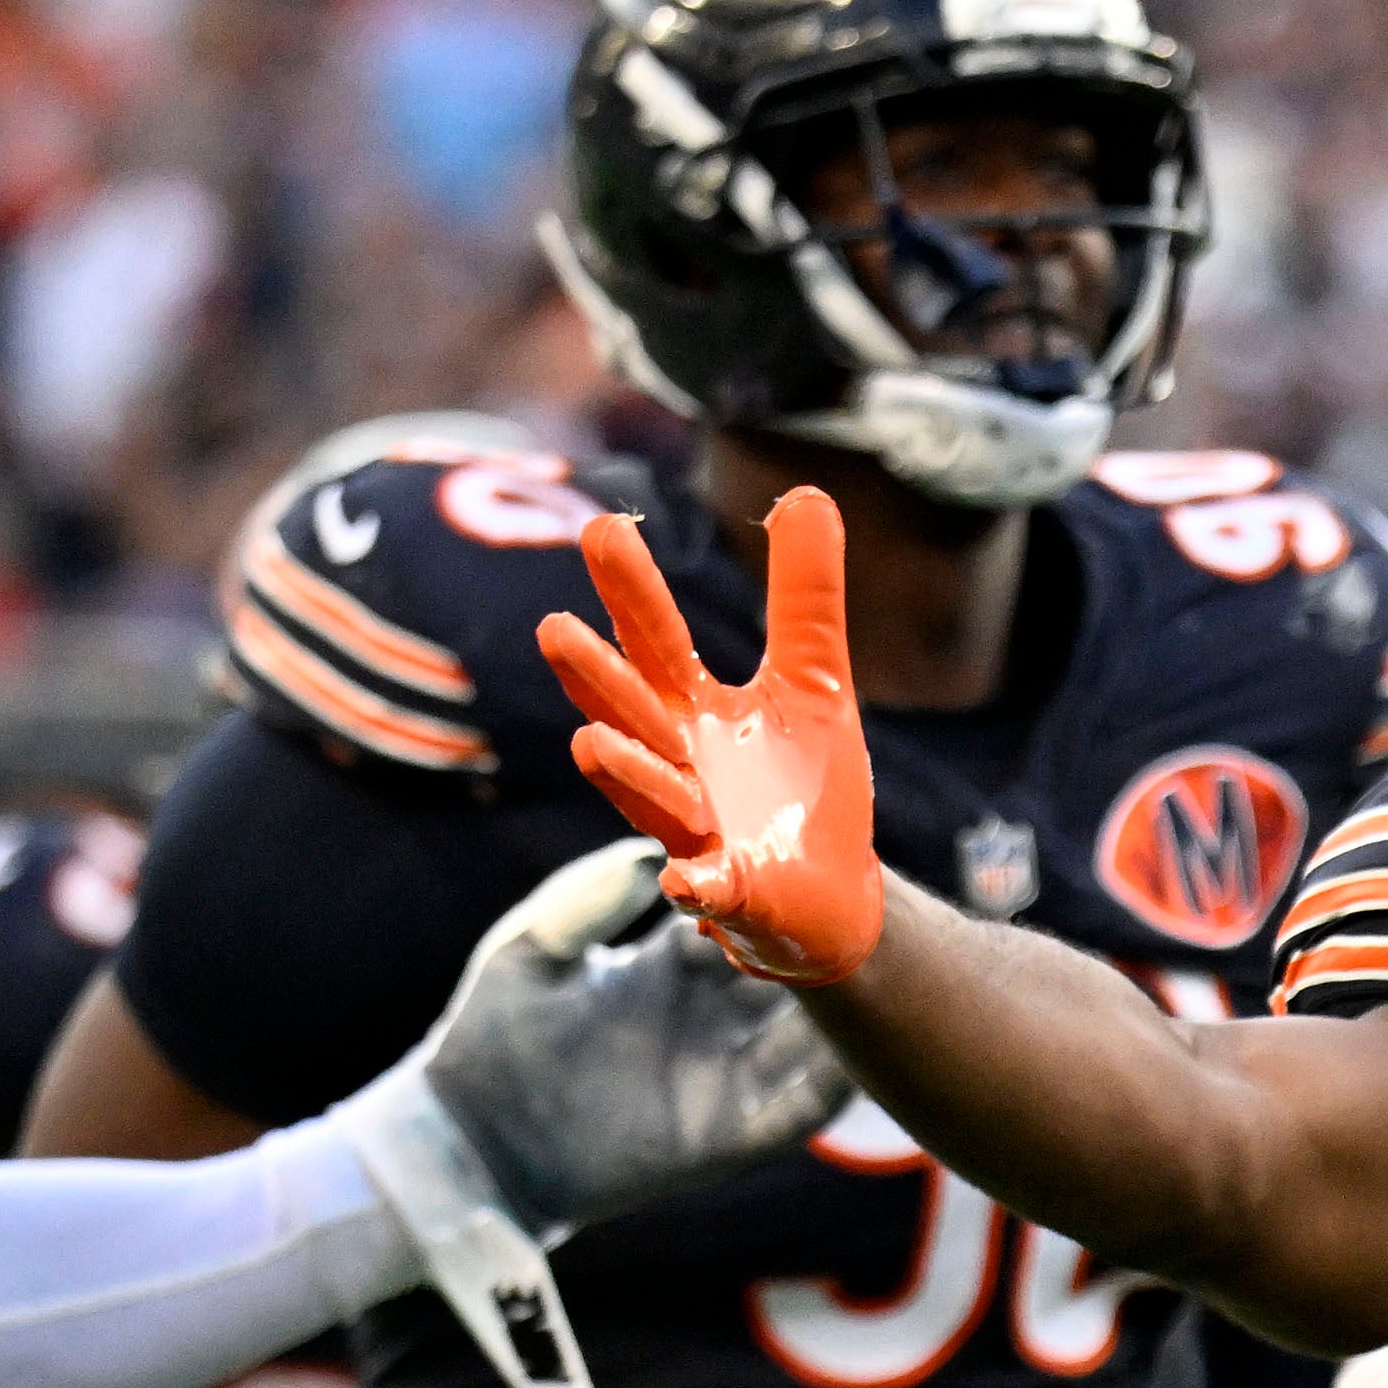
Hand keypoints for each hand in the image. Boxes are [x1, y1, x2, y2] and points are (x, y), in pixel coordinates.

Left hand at [413, 840, 852, 1230]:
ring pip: (810, 1039)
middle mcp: (708, 1017)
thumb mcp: (526, 952)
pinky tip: (853, 1059)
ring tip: (872, 979)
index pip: (743, 921)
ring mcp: (722, 1077)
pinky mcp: (725, 1138)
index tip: (801, 864)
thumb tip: (658, 853)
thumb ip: (587, 899)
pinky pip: (797, 1112)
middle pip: (791, 974)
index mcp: (666, 966)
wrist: (471, 1142)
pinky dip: (830, 1086)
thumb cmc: (487, 1038)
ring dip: (842, 1014)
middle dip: (823, 947)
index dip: (770, 896)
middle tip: (859, 916)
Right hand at [539, 487, 883, 985]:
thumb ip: (803, 597)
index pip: (653, 640)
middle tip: (555, 629)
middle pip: (630, 714)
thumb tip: (803, 491)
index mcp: (691, 708)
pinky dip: (696, 883)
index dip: (630, 590)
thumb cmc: (802, 787)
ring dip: (626, 774)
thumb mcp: (815, 681)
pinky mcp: (729, 892)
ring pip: (651, 799)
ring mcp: (696, 832)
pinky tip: (685, 879)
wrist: (832, 895)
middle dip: (597, 677)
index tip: (603, 527)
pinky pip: (705, 888)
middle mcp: (677, 764)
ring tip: (594, 743)